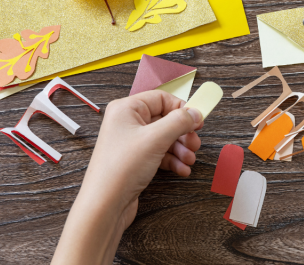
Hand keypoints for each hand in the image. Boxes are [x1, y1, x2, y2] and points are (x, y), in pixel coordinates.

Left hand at [52, 91, 202, 264]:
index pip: (161, 99)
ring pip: (165, 138)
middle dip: (183, 133)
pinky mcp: (136, 160)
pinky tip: (182, 170)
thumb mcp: (156, 139)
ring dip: (181, 149)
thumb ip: (179, 122)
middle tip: (195, 144)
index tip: (197, 121)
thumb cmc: (121, 169)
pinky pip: (160, 154)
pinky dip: (173, 161)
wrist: (105, 205)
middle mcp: (127, 123)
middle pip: (165, 119)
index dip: (181, 108)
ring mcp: (131, 143)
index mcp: (126, 109)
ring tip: (190, 160)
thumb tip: (196, 112)